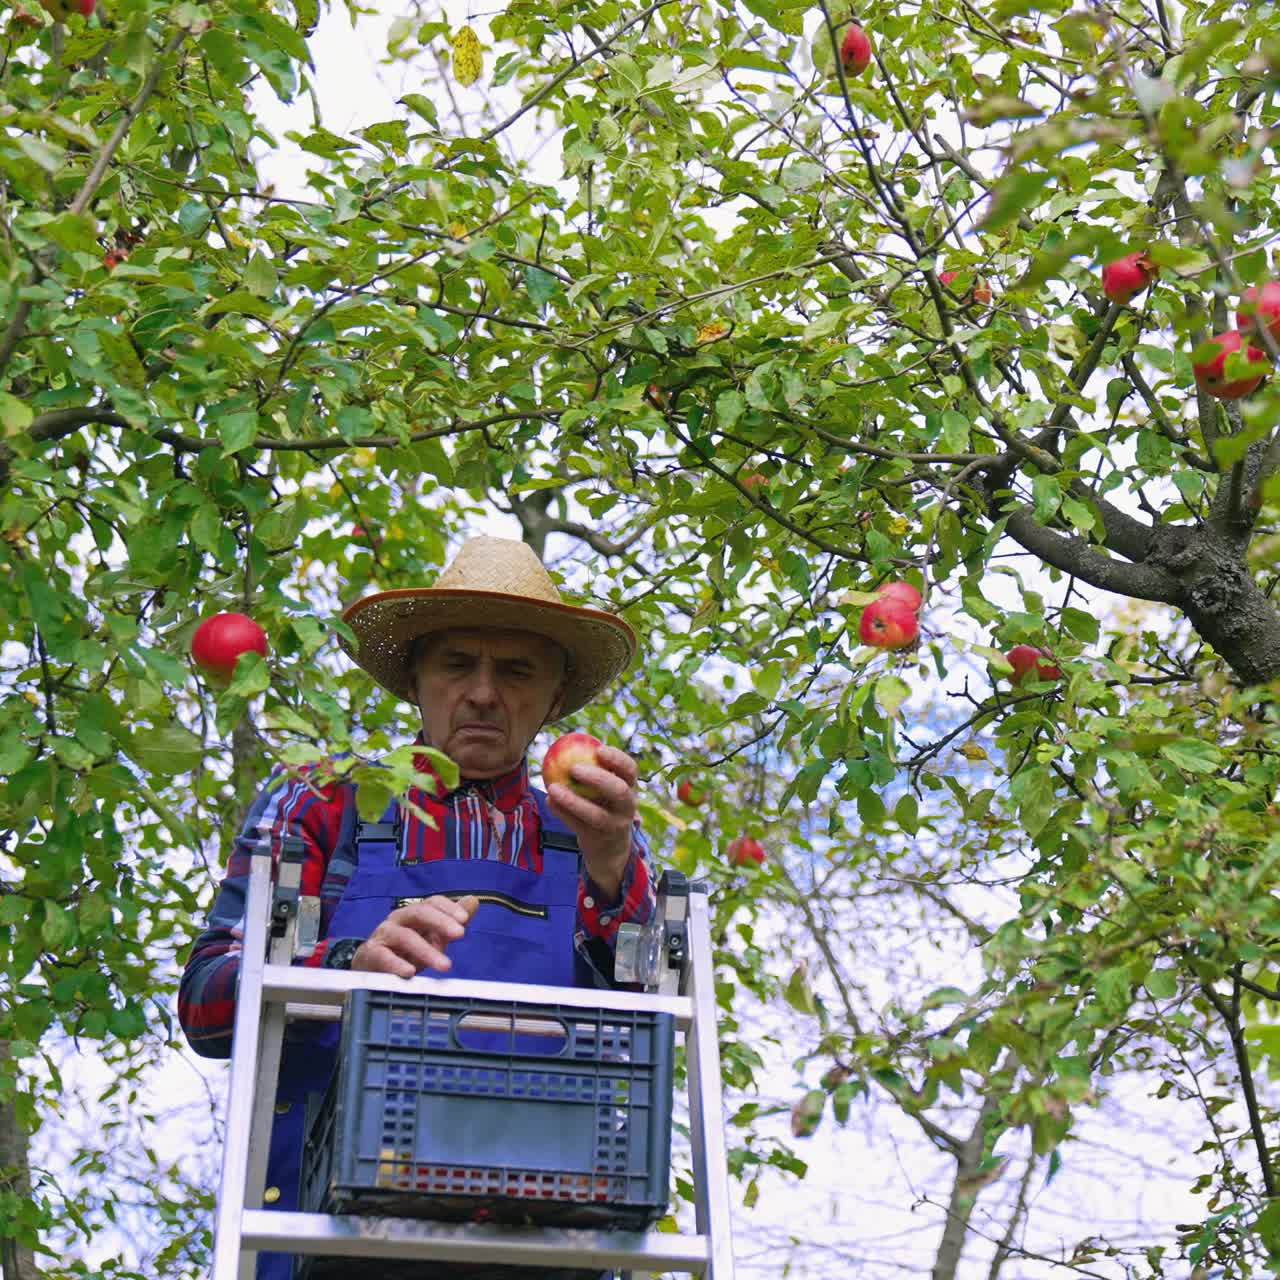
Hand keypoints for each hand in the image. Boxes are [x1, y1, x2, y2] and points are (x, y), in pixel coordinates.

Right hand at [352, 894, 478, 978]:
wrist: (372, 968)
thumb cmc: (406, 951)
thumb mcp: (432, 937)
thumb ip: (452, 922)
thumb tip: (474, 901)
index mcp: (414, 913)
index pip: (432, 902)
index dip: (449, 908)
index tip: (465, 919)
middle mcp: (399, 919)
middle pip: (419, 912)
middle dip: (441, 921)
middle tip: (460, 934)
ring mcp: (383, 935)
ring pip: (405, 936)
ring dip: (426, 951)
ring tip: (446, 965)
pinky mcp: (371, 953)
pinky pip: (383, 956)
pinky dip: (396, 964)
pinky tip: (410, 972)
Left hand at [545, 744, 638, 897]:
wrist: (610, 848)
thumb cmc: (603, 805)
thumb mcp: (606, 789)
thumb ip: (593, 769)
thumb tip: (565, 742)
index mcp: (631, 788)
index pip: (631, 770)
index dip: (617, 759)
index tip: (598, 749)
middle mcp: (627, 808)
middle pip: (619, 792)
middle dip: (598, 779)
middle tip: (574, 768)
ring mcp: (615, 826)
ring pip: (596, 815)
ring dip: (573, 801)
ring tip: (553, 788)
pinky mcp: (599, 841)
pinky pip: (578, 826)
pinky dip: (562, 813)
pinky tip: (549, 801)